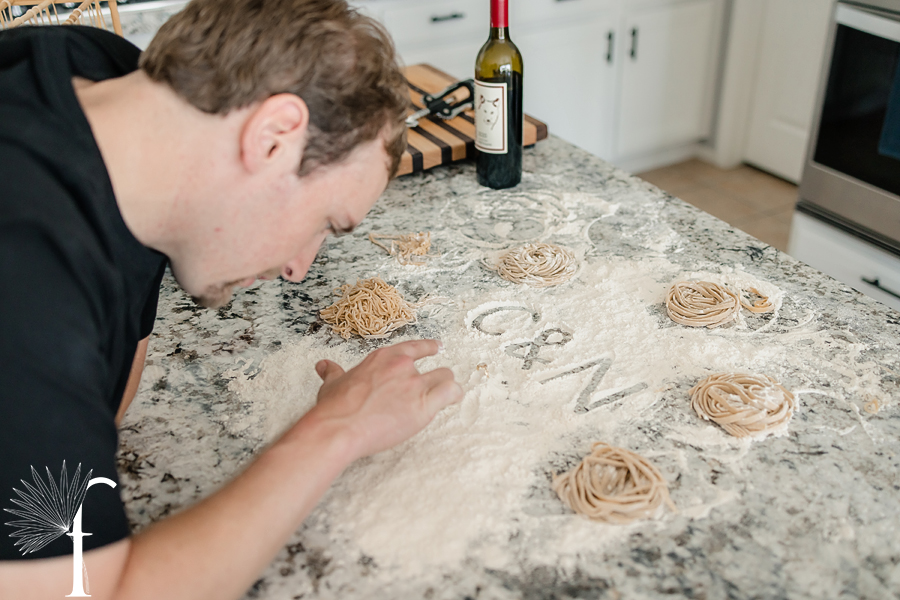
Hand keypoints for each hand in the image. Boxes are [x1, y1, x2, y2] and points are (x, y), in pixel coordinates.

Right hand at [306, 339, 461, 460]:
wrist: (339, 427)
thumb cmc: (335, 407)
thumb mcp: (333, 383)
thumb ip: (333, 372)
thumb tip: (323, 366)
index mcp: (383, 358)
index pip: (413, 347)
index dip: (429, 348)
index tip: (437, 348)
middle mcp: (402, 368)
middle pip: (434, 367)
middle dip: (437, 377)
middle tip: (436, 386)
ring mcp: (414, 385)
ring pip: (446, 378)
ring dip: (448, 387)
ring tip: (449, 395)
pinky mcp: (423, 406)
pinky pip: (450, 394)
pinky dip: (453, 396)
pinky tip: (452, 400)